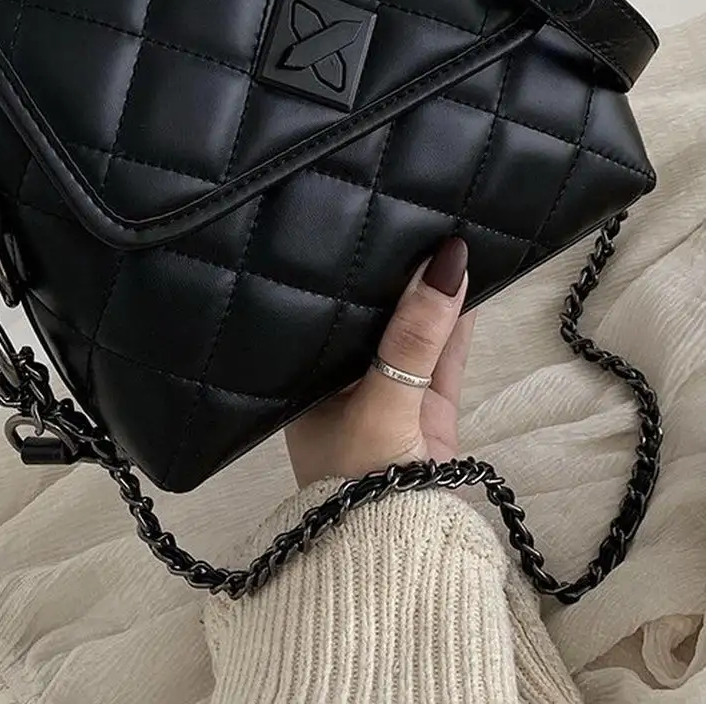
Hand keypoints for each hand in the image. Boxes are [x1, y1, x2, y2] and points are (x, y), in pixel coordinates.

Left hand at [285, 237, 473, 488]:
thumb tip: (445, 262)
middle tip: (416, 216)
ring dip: (433, 295)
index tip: (370, 224)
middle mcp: (344, 383)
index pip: (328, 311)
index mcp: (306, 381)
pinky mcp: (430, 411)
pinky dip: (459, 323)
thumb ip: (413, 338)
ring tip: (447, 235)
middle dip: (398, 277)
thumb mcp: (381, 403)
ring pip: (414, 333)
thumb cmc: (362, 481)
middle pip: (374, 318)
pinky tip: (469, 281)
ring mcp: (391, 395)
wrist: (405, 560)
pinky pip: (445, 356)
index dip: (351, 271)